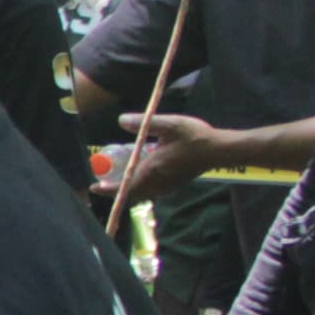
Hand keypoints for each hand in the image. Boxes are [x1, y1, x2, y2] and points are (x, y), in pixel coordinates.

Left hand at [111, 111, 236, 196]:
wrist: (220, 150)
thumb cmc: (195, 137)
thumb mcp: (169, 124)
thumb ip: (144, 122)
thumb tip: (120, 120)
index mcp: (152, 170)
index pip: (125, 187)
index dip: (108, 190)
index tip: (94, 187)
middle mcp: (157, 182)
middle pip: (130, 194)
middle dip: (115, 191)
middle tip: (101, 185)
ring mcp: (167, 186)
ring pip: (141, 194)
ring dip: (127, 190)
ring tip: (116, 181)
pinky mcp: (174, 185)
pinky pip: (151, 191)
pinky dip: (139, 188)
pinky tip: (138, 176)